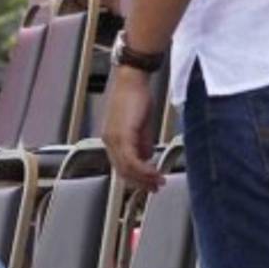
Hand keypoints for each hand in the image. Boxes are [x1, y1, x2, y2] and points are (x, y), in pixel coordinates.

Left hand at [102, 65, 163, 191]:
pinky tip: (155, 172)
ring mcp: (114, 138)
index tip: (149, 183)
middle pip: (122, 171)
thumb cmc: (136, 96)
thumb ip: (141, 143)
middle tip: (155, 188)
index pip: (121, 166)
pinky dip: (144, 170)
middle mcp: (109, 140)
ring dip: (144, 178)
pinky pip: (131, 160)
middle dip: (141, 182)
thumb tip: (146, 158)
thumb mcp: (140, 126)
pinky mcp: (122, 135)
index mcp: (111, 139)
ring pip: (127, 168)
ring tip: (159, 181)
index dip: (135, 178)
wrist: (132, 79)